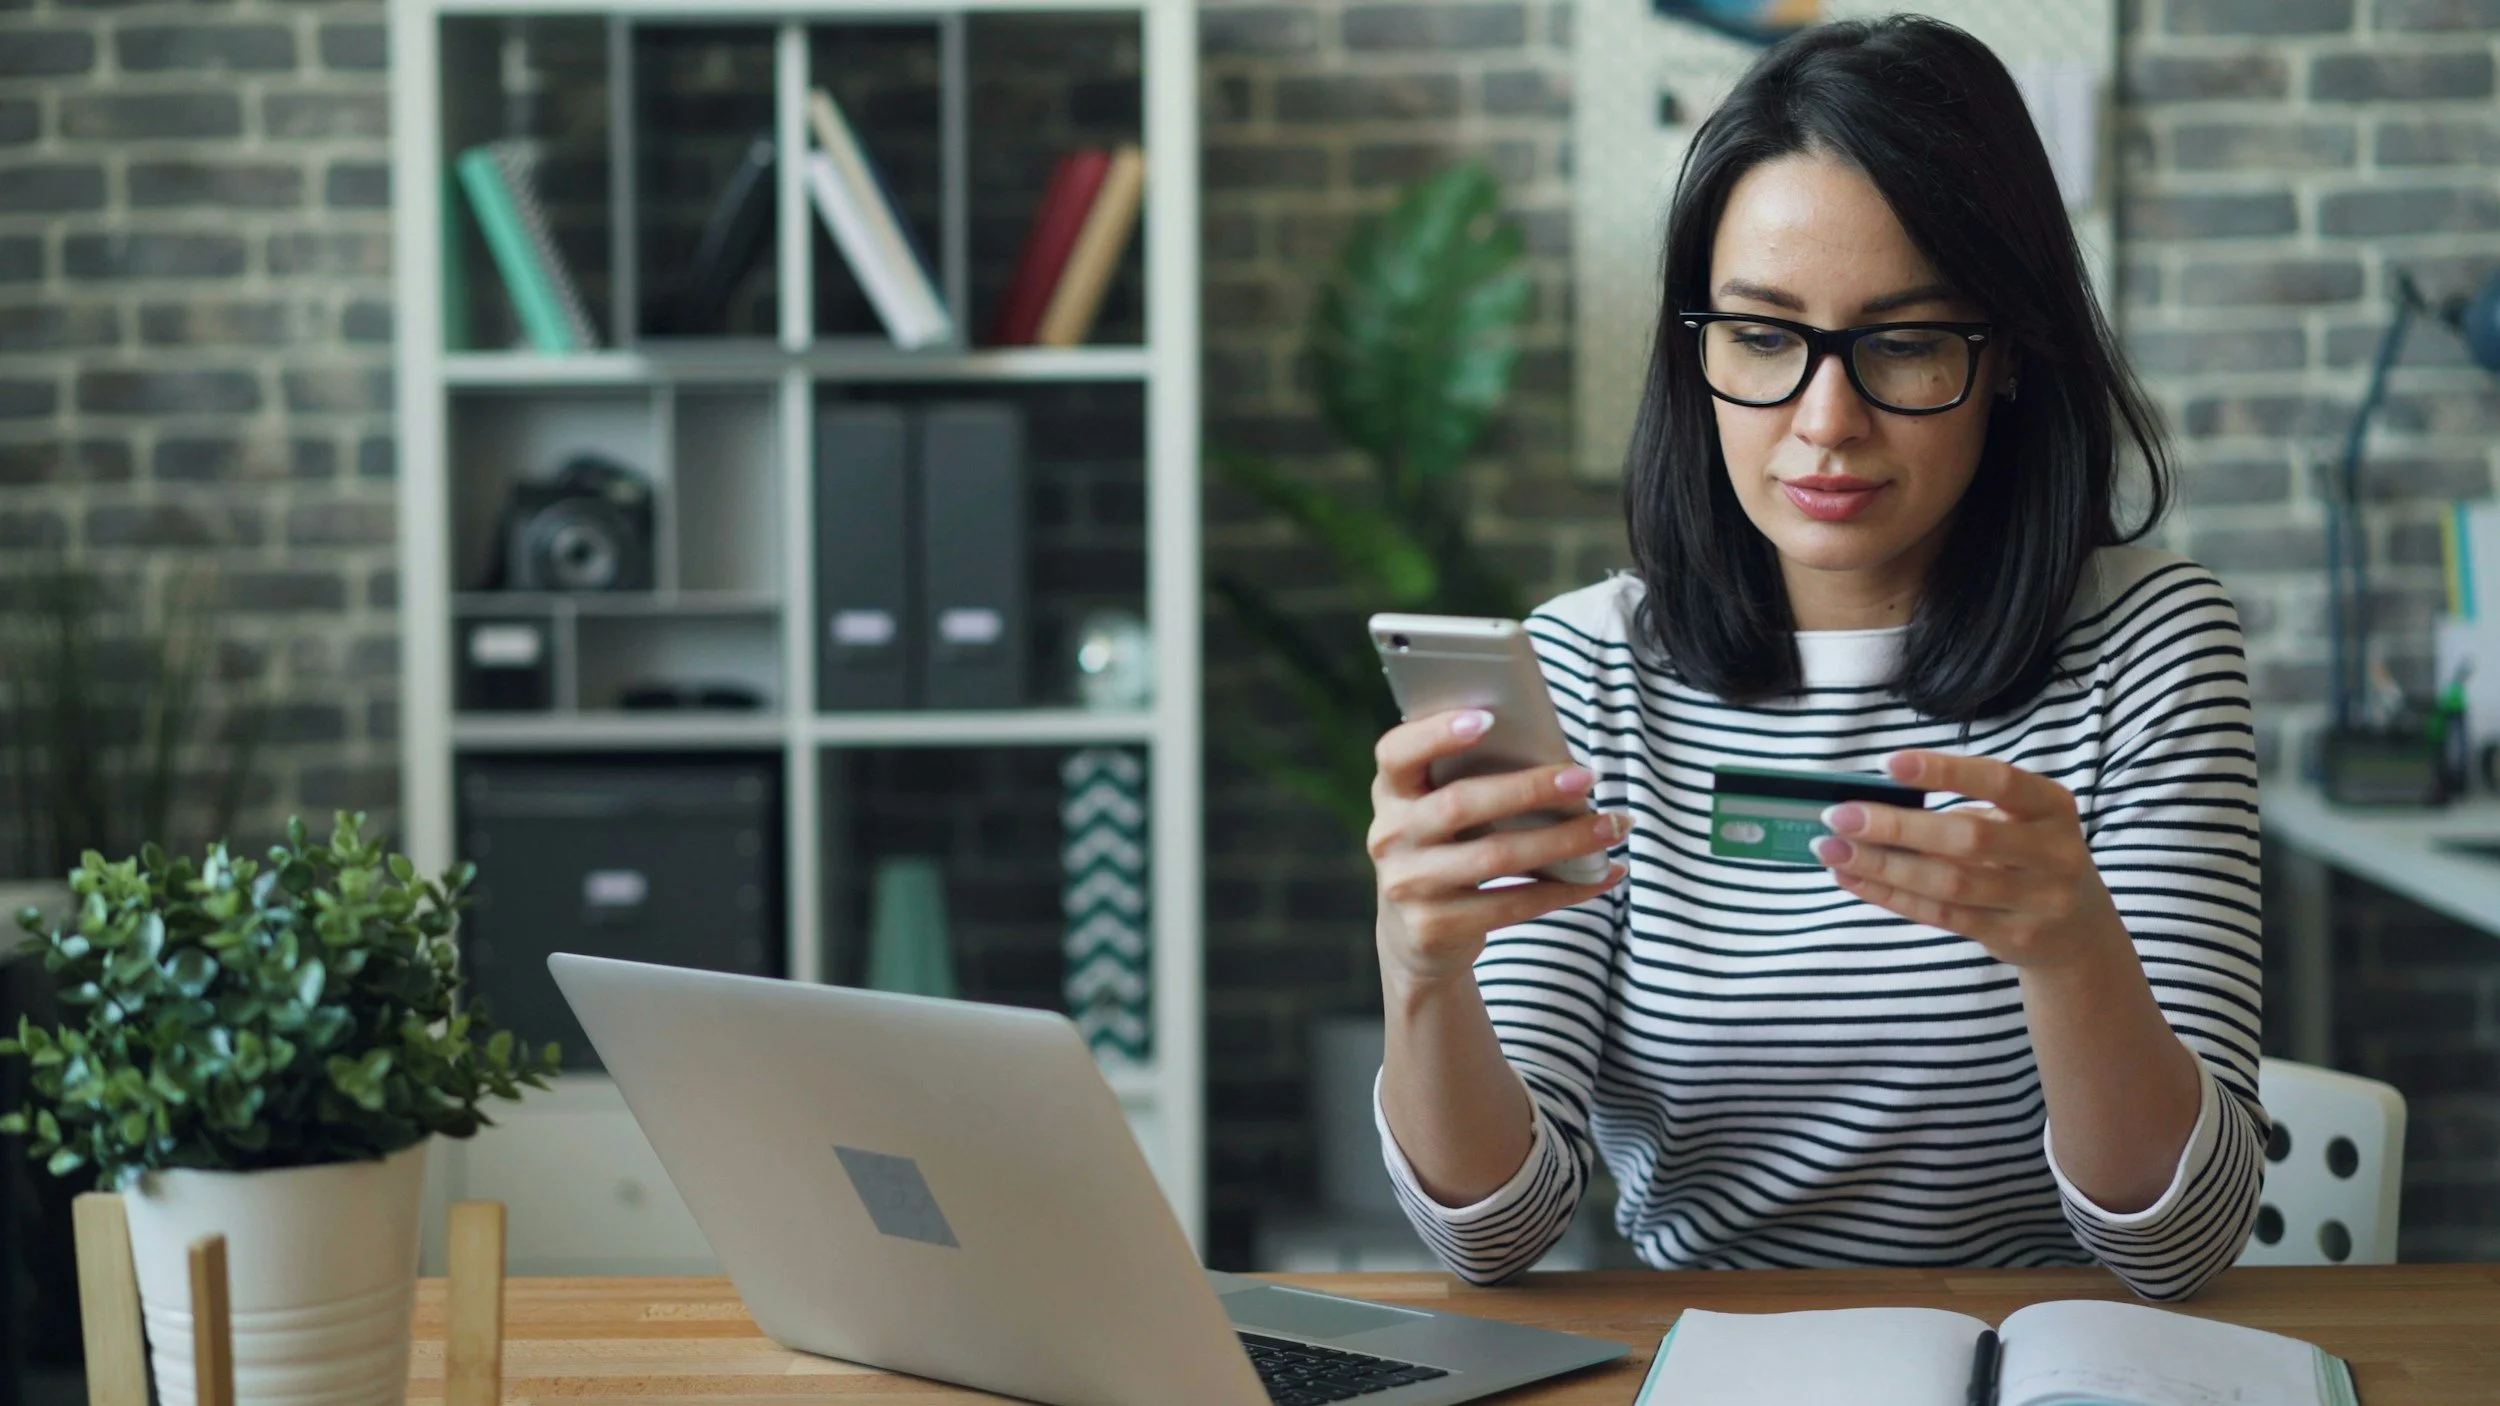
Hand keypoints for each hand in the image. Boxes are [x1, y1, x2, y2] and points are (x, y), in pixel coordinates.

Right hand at [1369, 708, 1628, 984]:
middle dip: (1530, 789)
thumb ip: (1470, 782)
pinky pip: (1512, 905)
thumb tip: (1557, 762)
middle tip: (1587, 778)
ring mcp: (1408, 886)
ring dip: (1564, 840)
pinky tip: (1602, 874)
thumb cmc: (1446, 850)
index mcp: (1391, 792)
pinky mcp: (1434, 927)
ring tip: (1612, 826)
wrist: (1414, 937)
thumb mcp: (1438, 812)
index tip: (1489, 718)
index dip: (1436, 734)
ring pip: (1496, 857)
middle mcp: (1389, 836)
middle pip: (1461, 804)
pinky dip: (1567, 889)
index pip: (1396, 753)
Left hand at [1811, 750, 2125, 971]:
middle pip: (1966, 838)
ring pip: (1948, 883)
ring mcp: (2038, 901)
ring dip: (1882, 865)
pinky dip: (1891, 895)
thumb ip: (1963, 809)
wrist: (2078, 933)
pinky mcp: (2014, 937)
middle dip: (1896, 826)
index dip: (1944, 772)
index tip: (1886, 762)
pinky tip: (1854, 878)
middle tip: (1838, 816)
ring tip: (1832, 850)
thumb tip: (1873, 802)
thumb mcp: (2018, 821)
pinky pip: (1941, 915)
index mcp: (2052, 806)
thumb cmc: (2028, 856)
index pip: (1999, 781)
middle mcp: (2053, 853)